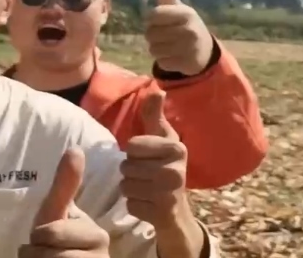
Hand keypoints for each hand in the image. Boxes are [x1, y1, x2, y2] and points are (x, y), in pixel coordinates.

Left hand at [19, 148, 109, 256]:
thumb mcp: (56, 211)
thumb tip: (76, 148)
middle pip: (52, 254)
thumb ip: (66, 184)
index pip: (51, 234)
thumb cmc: (55, 240)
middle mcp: (103, 256)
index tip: (47, 237)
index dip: (39, 236)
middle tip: (42, 252)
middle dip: (36, 253)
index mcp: (98, 235)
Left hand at [120, 91, 188, 230]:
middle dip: (131, 171)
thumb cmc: (164, 165)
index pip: (132, 146)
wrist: (176, 208)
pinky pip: (129, 203)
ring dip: (130, 187)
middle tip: (146, 175)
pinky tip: (147, 203)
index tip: (148, 157)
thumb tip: (156, 89)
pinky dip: (133, 204)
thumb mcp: (160, 138)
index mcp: (177, 148)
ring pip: (125, 185)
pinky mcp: (161, 214)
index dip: (134, 152)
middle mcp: (177, 171)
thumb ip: (153, 114)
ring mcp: (170, 194)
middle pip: (126, 166)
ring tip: (146, 188)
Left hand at [145, 0, 212, 75]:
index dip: (151, 20)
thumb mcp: (177, 7)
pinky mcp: (185, 63)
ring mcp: (189, 48)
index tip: (161, 21)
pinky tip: (174, 56)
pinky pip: (161, 62)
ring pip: (153, 49)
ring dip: (157, 49)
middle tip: (167, 35)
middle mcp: (190, 29)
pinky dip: (164, 61)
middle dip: (154, 36)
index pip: (152, 15)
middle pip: (150, 33)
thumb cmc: (183, 25)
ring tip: (171, 46)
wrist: (203, 51)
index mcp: (186, 13)